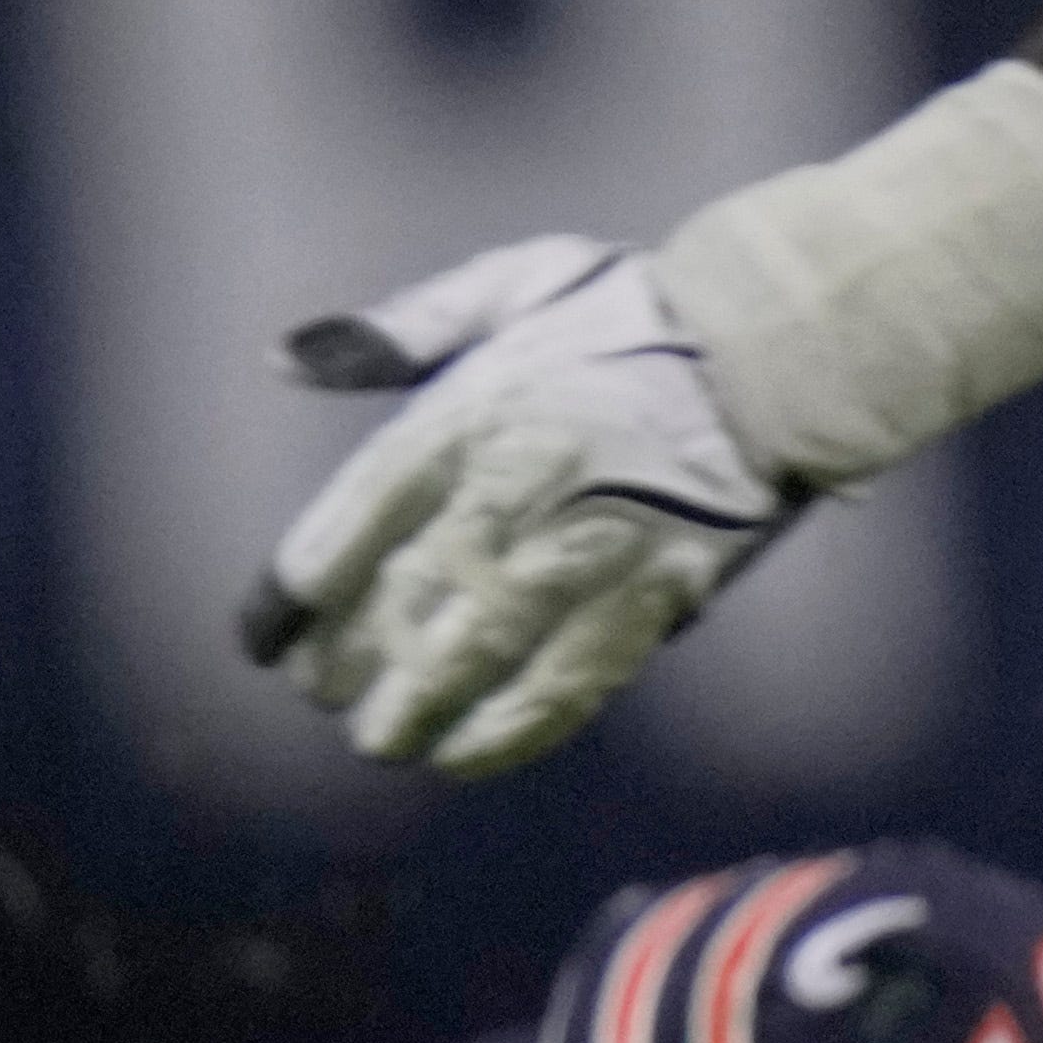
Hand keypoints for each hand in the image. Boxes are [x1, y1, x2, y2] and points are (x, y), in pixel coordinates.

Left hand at [238, 236, 798, 772]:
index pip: (350, 520)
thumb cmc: (632, 316)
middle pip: (403, 596)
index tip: (262, 639)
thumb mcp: (508, 288)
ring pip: (479, 649)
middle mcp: (518, 484)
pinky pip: (572, 676)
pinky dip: (512, 726)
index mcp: (469, 414)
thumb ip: (395, 333)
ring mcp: (590, 543)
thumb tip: (282, 360)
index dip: (293, 594)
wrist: (781, 342)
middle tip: (323, 694)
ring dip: (417, 705)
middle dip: (350, 660)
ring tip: (380, 742)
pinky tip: (465, 754)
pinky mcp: (658, 589)